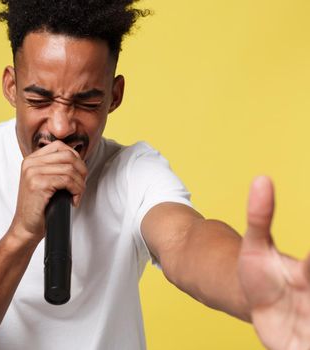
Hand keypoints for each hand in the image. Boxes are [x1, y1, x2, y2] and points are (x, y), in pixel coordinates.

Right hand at [10, 141, 86, 243]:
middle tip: (81, 187)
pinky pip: (67, 181)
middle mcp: (30, 163)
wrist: (25, 227)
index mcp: (31, 159)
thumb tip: (79, 160)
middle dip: (82, 171)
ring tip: (77, 196)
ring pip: (70, 169)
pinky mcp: (38, 184)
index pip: (61, 146)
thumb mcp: (44, 182)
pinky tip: (73, 200)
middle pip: (68, 156)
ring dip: (80, 184)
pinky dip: (76, 191)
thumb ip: (55, 168)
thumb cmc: (38, 207)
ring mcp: (33, 172)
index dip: (76, 159)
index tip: (79, 175)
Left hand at [238, 176, 309, 349]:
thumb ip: (260, 216)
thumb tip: (261, 179)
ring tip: (304, 333)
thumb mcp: (255, 246)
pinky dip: (301, 349)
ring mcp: (308, 323)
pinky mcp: (296, 346)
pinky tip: (296, 347)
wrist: (255, 303)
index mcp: (307, 273)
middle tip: (304, 290)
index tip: (306, 265)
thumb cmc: (261, 273)